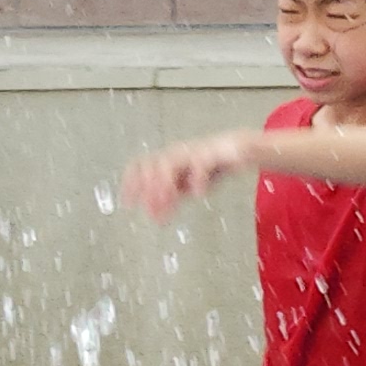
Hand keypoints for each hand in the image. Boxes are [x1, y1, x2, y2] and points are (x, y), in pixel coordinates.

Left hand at [118, 133, 252, 219]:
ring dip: (166, 185)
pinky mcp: (210, 153)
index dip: (131, 184)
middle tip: (150, 210)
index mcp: (166, 159)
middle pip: (151, 165)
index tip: (128, 204)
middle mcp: (175, 154)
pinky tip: (198, 193)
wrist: (237, 149)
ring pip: (170, 164)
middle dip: (148, 189)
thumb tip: (154, 217)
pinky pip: (200, 164)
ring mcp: (191, 152)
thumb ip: (171, 199)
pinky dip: (197, 178)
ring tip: (168, 202)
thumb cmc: (210, 166)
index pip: (140, 166)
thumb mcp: (186, 186)